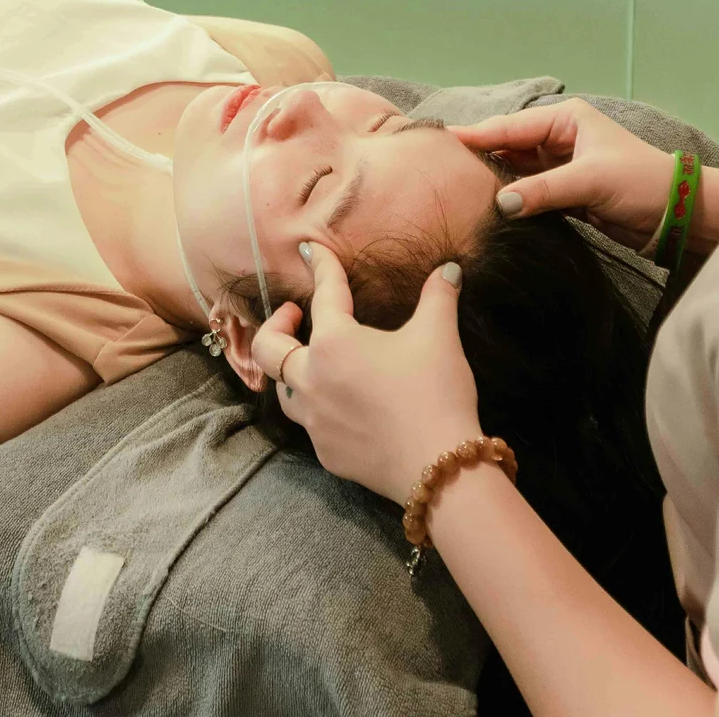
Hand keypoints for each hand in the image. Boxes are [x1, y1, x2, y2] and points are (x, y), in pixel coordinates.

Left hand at [251, 242, 482, 503]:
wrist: (439, 469)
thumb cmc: (434, 393)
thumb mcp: (439, 336)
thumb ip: (438, 297)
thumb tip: (449, 268)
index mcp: (335, 343)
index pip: (325, 293)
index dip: (321, 266)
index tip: (309, 250)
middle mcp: (312, 380)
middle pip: (269, 349)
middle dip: (276, 326)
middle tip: (294, 315)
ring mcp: (315, 421)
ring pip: (283, 392)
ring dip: (290, 372)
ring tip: (310, 363)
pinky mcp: (327, 453)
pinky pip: (310, 425)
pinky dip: (316, 409)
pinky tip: (338, 408)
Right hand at [451, 98, 674, 250]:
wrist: (678, 215)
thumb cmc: (641, 184)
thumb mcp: (590, 181)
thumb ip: (542, 191)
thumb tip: (499, 205)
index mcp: (566, 120)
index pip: (511, 127)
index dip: (477, 135)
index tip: (442, 140)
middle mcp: (559, 139)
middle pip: (508, 147)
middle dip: (479, 156)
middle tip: (440, 166)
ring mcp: (560, 167)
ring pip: (515, 172)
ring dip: (492, 181)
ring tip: (454, 188)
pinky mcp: (564, 194)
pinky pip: (527, 193)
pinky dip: (509, 200)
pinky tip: (485, 206)